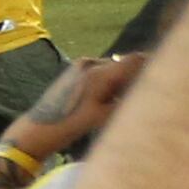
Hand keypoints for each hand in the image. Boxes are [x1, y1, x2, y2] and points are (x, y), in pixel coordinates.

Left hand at [3, 51, 144, 161]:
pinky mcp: (73, 70)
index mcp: (100, 73)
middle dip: (132, 77)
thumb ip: (127, 97)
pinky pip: (99, 70)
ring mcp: (80, 65)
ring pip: (112, 67)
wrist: (38, 128)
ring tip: (113, 100)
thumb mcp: (105, 114)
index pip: (135, 59)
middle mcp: (91, 63)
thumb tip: (143, 87)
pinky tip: (101, 98)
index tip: (150, 82)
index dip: (147, 68)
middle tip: (131, 96)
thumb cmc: (72, 124)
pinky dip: (106, 80)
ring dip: (119, 79)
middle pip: (124, 63)